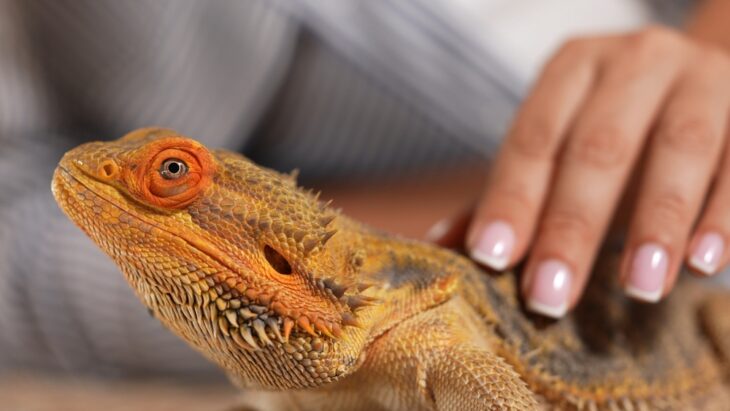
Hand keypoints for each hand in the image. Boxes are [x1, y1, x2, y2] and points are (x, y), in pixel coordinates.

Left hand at [463, 26, 729, 316]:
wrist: (702, 83)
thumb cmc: (615, 128)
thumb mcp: (561, 145)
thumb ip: (511, 191)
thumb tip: (444, 243)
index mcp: (573, 69)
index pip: (534, 137)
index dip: (512, 198)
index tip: (492, 258)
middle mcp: (635, 63)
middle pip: (597, 147)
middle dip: (572, 225)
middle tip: (550, 296)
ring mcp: (702, 80)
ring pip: (678, 150)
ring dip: (656, 223)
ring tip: (637, 288)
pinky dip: (723, 216)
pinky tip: (704, 264)